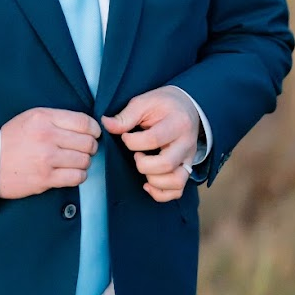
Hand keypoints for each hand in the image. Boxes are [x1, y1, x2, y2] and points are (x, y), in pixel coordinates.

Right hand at [0, 107, 100, 198]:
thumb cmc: (11, 139)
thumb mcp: (30, 118)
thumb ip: (56, 118)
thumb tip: (87, 126)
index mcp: (43, 118)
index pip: (83, 122)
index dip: (95, 129)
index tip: (94, 133)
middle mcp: (47, 136)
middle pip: (87, 142)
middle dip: (91, 147)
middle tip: (84, 149)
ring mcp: (47, 158)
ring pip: (85, 161)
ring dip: (84, 162)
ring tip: (75, 161)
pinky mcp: (46, 178)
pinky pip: (77, 177)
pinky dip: (78, 175)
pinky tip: (70, 172)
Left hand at [101, 86, 198, 202]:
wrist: (188, 106)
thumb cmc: (165, 104)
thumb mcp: (145, 102)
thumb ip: (126, 115)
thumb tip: (106, 124)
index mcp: (176, 123)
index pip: (154, 139)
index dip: (132, 142)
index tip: (126, 137)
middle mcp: (186, 143)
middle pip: (166, 164)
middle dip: (143, 164)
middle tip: (136, 154)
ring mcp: (188, 158)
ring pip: (176, 182)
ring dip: (153, 180)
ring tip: (144, 166)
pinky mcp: (186, 169)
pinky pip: (178, 190)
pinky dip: (161, 193)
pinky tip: (148, 184)